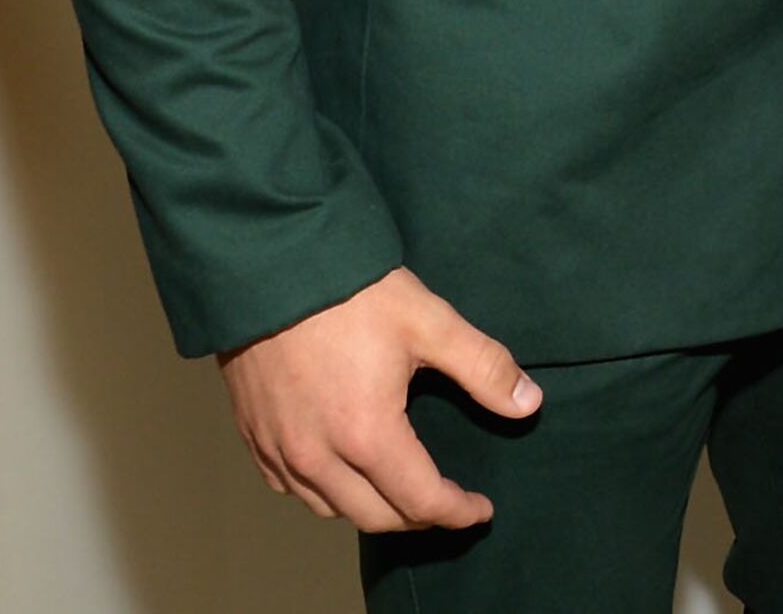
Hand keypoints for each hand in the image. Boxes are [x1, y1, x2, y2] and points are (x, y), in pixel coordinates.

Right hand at [216, 267, 536, 533]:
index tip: (481, 510)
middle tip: (448, 503)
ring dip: (371, 509)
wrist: (272, 264)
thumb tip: (528, 404)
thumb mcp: (430, 322)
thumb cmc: (352, 293)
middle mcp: (317, 456)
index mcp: (366, 434)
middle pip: (375, 517)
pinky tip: (342, 473)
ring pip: (330, 509)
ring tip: (401, 490)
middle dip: (419, 517)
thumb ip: (484, 367)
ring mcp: (279, 450)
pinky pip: (290, 488)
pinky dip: (324, 493)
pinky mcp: (253, 436)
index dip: (457, 512)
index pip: (420, 501)